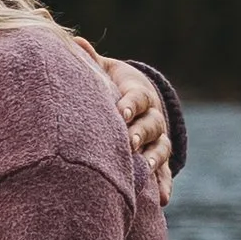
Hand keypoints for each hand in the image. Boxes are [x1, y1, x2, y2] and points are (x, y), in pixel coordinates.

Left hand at [104, 59, 174, 206]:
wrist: (135, 101)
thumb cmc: (111, 86)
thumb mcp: (104, 72)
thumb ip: (91, 60)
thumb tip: (74, 39)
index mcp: (138, 94)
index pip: (138, 97)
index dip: (131, 104)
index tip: (121, 111)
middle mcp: (153, 117)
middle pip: (152, 124)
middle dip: (141, 133)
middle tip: (129, 142)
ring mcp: (158, 139)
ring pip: (161, 149)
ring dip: (154, 159)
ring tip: (144, 170)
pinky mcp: (160, 160)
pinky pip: (165, 173)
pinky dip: (164, 185)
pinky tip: (161, 200)